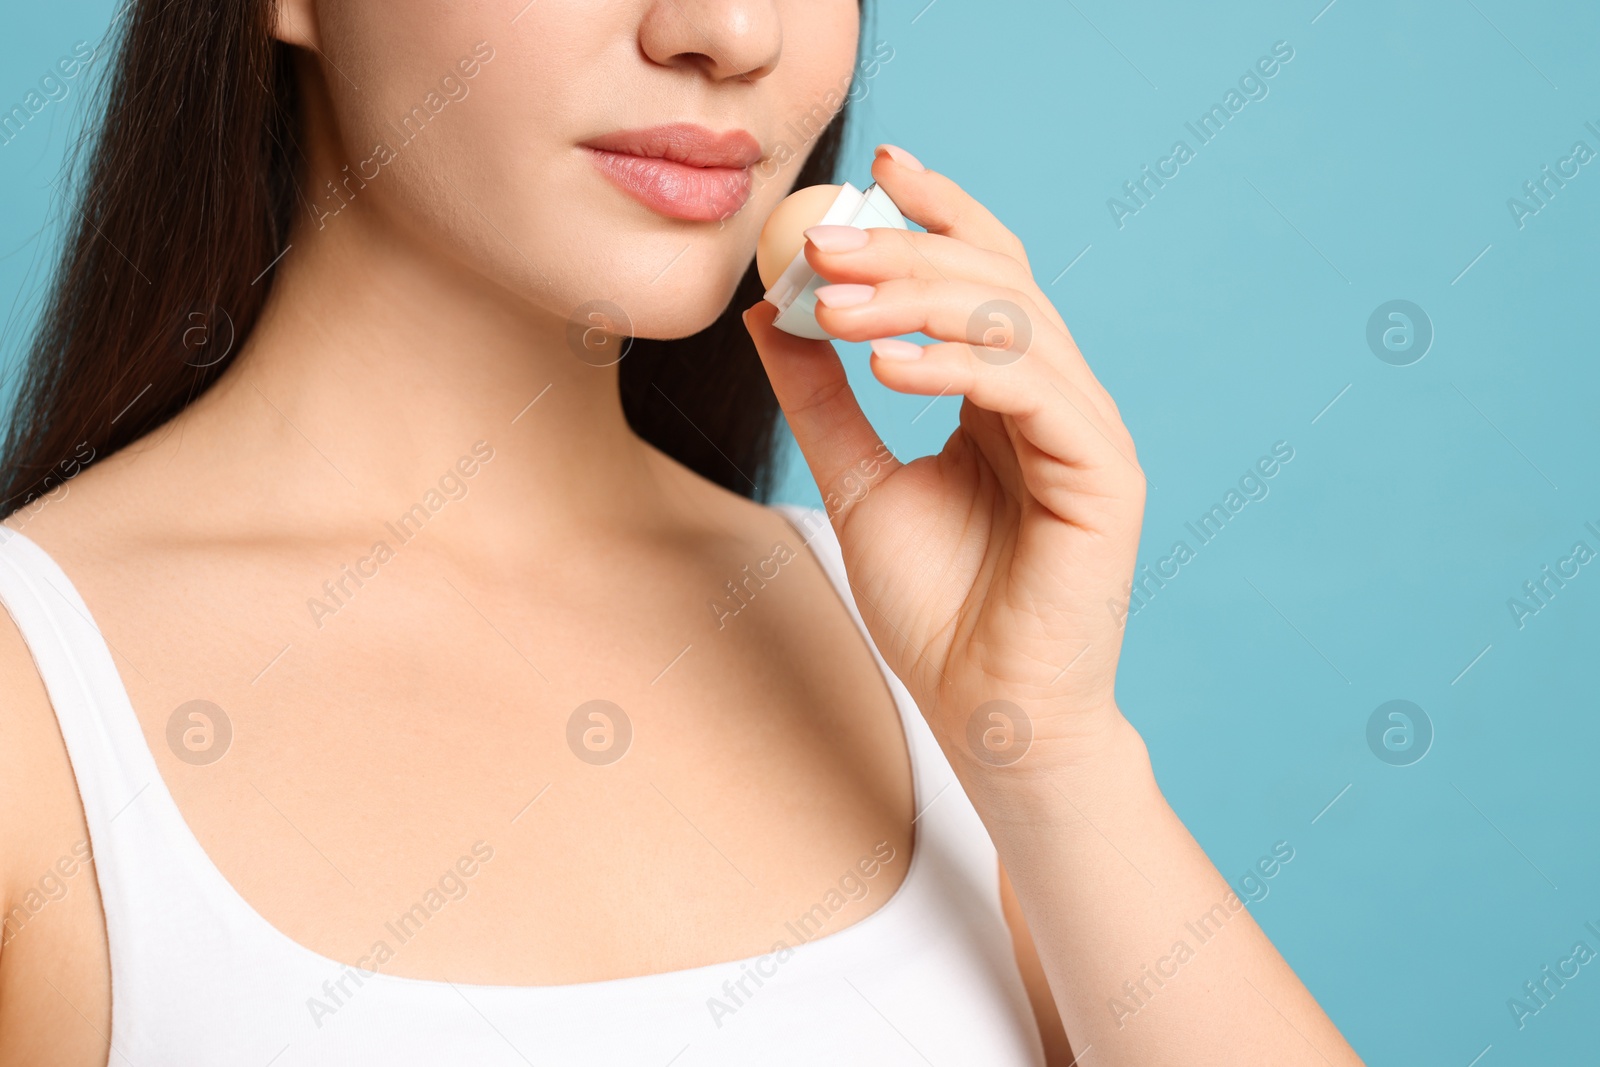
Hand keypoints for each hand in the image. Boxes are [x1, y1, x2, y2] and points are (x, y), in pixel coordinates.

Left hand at [743, 144, 1146, 778]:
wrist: (986, 714)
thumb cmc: (938, 611)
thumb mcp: (858, 483)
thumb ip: (822, 398)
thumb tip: (772, 311)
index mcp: (1008, 395)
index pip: (984, 274)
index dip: (936, 214)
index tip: (869, 173)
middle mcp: (1057, 400)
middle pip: (997, 281)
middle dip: (905, 251)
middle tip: (821, 241)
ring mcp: (1087, 434)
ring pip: (1017, 322)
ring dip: (919, 300)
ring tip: (835, 303)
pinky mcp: (1104, 476)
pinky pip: (1033, 392)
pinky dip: (958, 368)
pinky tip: (886, 366)